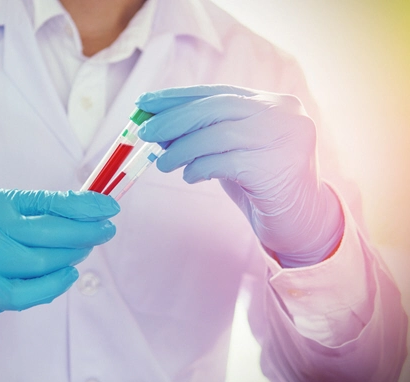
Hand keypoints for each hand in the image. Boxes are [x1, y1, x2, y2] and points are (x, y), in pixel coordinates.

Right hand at [0, 188, 118, 326]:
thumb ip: (34, 210)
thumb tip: (86, 212)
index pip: (44, 200)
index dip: (82, 205)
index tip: (109, 207)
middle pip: (47, 231)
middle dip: (85, 231)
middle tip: (106, 230)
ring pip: (42, 262)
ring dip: (72, 256)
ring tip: (85, 249)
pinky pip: (31, 292)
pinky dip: (56, 284)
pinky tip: (69, 274)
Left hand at [136, 85, 342, 266]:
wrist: (302, 224)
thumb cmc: (261, 186)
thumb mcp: (231, 152)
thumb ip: (203, 137)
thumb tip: (157, 129)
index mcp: (272, 102)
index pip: (217, 92)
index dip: (177, 97)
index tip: (145, 101)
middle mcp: (283, 113)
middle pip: (216, 107)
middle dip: (173, 119)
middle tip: (144, 133)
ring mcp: (284, 138)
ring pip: (217, 134)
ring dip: (181, 149)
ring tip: (162, 164)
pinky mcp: (277, 167)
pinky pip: (224, 162)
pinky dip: (199, 168)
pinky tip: (189, 176)